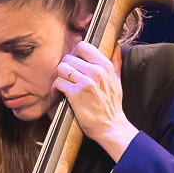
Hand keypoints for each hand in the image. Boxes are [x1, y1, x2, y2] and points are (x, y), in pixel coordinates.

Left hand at [53, 40, 138, 160]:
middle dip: (66, 68)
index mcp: (105, 65)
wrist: (110, 126)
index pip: (83, 46)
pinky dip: (56, 88)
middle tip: (68, 78)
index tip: (74, 64)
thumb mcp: (118, 80)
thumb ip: (116, 62)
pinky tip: (60, 94)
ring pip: (62, 68)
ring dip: (60, 77)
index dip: (75, 54)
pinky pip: (58, 82)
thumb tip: (117, 46)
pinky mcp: (76, 94)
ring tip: (63, 85)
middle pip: (69, 58)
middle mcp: (96, 71)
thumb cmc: (112, 104)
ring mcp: (86, 82)